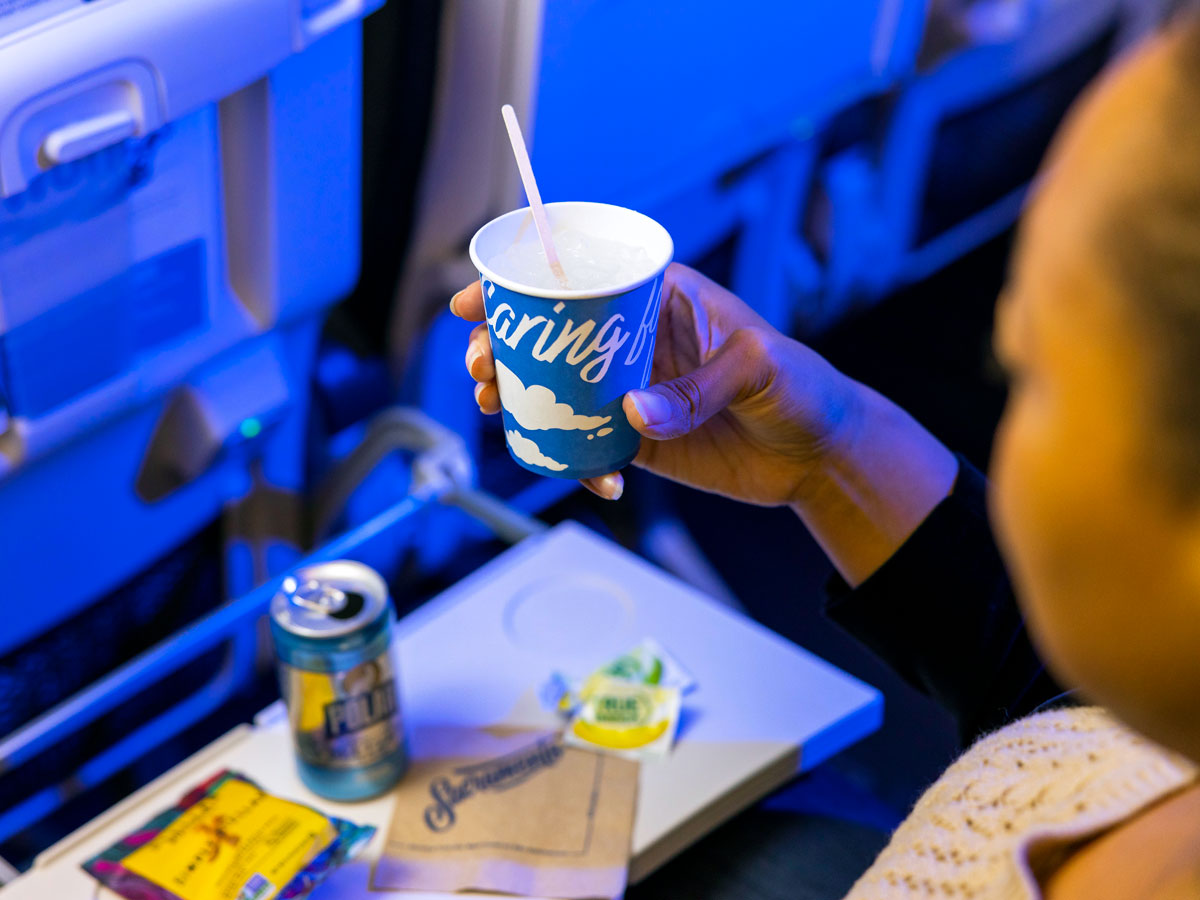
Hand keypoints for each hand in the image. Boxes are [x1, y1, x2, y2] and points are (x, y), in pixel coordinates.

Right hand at [450, 263, 858, 505]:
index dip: (520, 283)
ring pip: (556, 390)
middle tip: (480, 367)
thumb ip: (699, 388)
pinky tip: (593, 476)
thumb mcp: (759, 368)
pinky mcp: (639, 441)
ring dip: (519, 399)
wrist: (821, 456)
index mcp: (660, 299)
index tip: (474, 300)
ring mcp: (631, 392)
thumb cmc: (803, 386)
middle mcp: (635, 342)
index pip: (581, 278)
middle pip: (551, 336)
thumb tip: (632, 413)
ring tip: (495, 409)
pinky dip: (576, 461)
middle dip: (502, 346)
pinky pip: (588, 446)